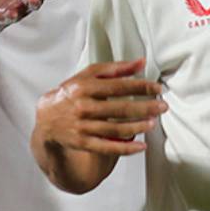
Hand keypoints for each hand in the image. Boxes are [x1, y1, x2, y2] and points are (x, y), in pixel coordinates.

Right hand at [34, 58, 165, 157]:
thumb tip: (141, 62)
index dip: (140, 87)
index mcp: (85, 87)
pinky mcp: (83, 143)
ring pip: (116, 129)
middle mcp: (83, 107)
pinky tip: (140, 146)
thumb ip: (115, 69)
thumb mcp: (87, 76)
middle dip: (145, 108)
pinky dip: (125, 148)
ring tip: (153, 123)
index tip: (157, 89)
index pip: (118, 86)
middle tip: (162, 106)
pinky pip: (107, 147)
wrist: (46, 118)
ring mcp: (83, 127)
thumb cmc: (71, 93)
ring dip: (138, 127)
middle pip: (120, 109)